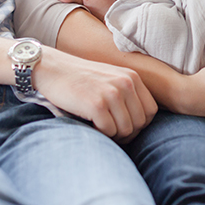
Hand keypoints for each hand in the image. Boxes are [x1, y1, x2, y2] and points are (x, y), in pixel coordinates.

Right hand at [32, 48, 157, 141]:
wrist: (52, 69)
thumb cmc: (81, 79)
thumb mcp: (111, 79)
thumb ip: (128, 94)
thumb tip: (141, 124)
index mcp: (132, 77)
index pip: (151, 111)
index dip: (139, 124)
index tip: (124, 126)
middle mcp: (126, 83)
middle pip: (140, 123)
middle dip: (127, 133)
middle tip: (110, 132)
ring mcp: (112, 93)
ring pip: (126, 130)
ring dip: (113, 135)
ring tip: (99, 128)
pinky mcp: (96, 104)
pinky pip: (109, 131)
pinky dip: (100, 134)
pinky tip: (90, 126)